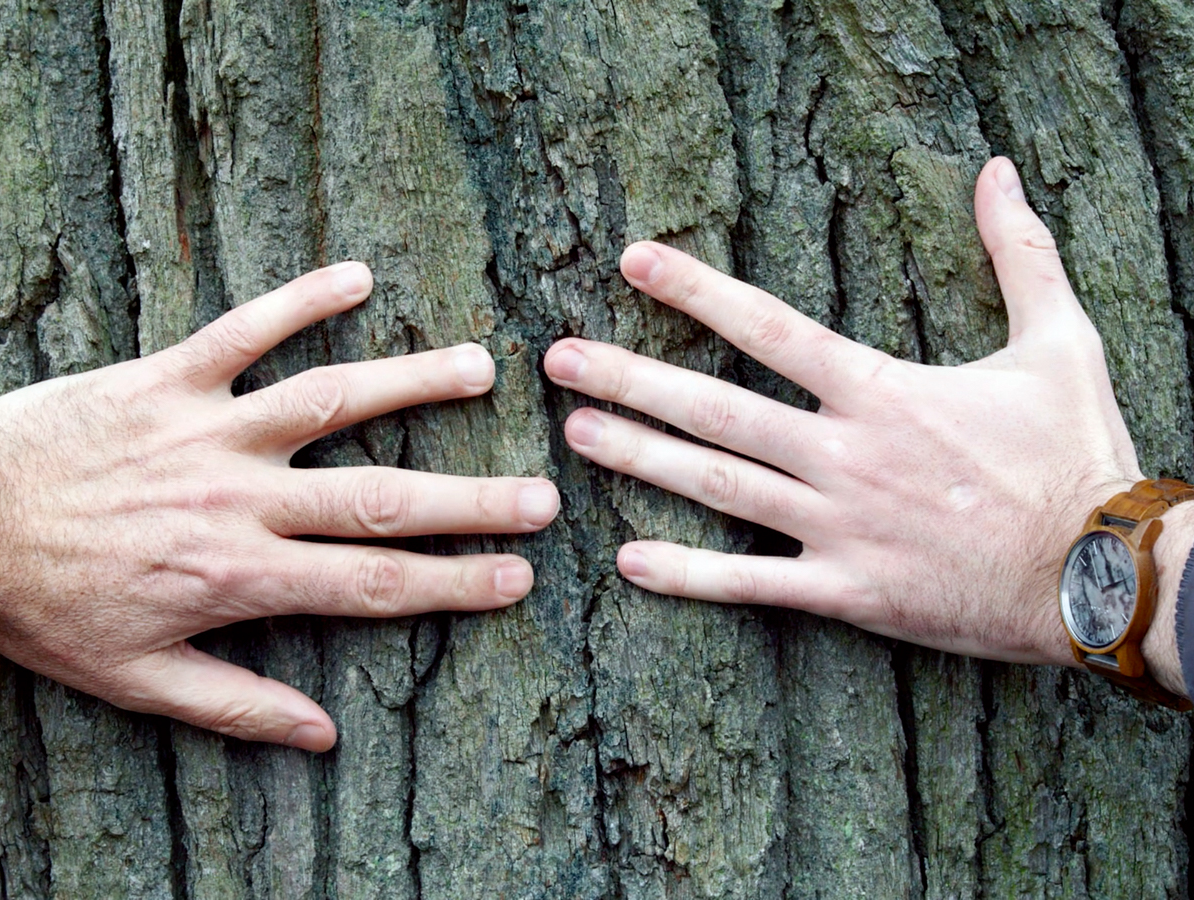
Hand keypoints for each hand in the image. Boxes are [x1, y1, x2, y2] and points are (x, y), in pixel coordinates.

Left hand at [0, 263, 558, 750]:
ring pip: (330, 399)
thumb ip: (236, 706)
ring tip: (483, 367)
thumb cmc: (39, 604)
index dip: (455, 584)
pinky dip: (300, 298)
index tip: (517, 577)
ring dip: (412, 381)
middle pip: (379, 500)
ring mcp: (207, 429)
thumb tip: (323, 737)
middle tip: (543, 495)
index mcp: (238, 577)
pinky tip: (357, 278)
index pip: (374, 586)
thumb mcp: (132, 678)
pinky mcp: (165, 375)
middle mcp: (240, 498)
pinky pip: (243, 328)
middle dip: (470, 500)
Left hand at [545, 158, 1143, 667]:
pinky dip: (689, 576)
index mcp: (884, 392)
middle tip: (558, 359)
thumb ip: (1020, 254)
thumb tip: (1000, 173)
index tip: (633, 261)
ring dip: (640, 460)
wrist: (1105, 576)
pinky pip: (753, 585)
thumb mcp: (1062, 340)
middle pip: (717, 409)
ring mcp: (840, 527)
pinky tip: (629, 563)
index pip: (770, 328)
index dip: (696, 291)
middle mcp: (846, 455)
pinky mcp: (849, 591)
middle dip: (632, 377)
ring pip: (719, 488)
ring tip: (575, 435)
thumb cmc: (1078, 456)